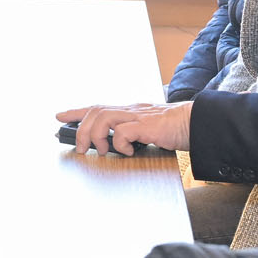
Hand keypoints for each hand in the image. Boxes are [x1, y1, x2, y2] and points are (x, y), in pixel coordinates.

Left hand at [55, 101, 189, 155]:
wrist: (196, 123)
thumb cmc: (174, 128)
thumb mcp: (146, 129)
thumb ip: (131, 133)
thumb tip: (116, 145)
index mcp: (129, 111)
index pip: (97, 107)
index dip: (76, 111)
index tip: (60, 116)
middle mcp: (130, 110)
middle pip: (95, 110)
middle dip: (81, 128)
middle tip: (80, 147)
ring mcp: (138, 116)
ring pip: (104, 117)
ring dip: (96, 135)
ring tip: (101, 150)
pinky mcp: (147, 126)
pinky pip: (123, 132)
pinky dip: (120, 143)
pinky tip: (127, 151)